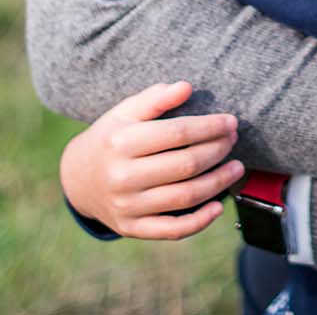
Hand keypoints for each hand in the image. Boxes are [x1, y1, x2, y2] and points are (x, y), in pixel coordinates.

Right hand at [60, 81, 244, 238]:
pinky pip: (173, 230)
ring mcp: (127, 206)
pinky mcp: (131, 228)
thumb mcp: (125, 113)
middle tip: (234, 140)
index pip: (178, 133)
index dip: (210, 127)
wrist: (79, 179)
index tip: (231, 121)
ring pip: (185, 197)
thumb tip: (186, 86)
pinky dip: (200, 221)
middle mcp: (122, 177)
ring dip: (219, 183)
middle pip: (186, 165)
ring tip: (237, 168)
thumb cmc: (111, 138)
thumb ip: (155, 99)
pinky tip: (219, 206)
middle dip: (218, 150)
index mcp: (121, 142)